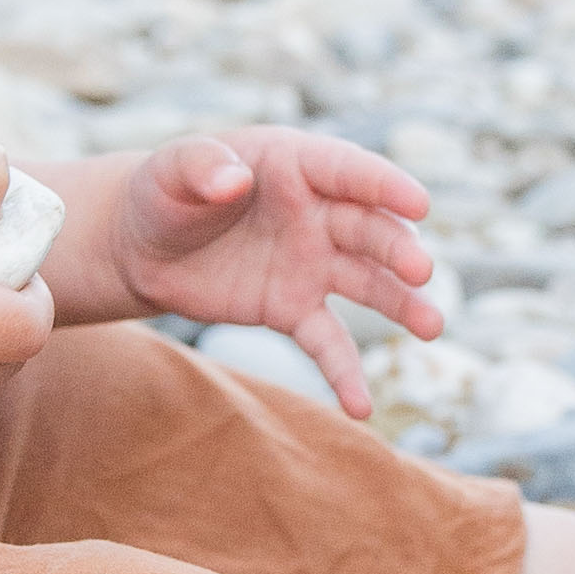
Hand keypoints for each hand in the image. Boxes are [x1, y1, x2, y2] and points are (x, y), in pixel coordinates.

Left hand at [113, 129, 438, 422]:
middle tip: (422, 272)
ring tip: (432, 328)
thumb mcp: (172, 172)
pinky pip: (327, 342)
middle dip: (398, 249)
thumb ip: (202, 168)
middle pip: (369, 229)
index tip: (420, 204)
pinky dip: (344, 374)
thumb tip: (233, 181)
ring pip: (367, 284)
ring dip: (401, 305)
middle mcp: (317, 213)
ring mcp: (311, 263)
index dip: (384, 185)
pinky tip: (361, 408)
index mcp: (295, 165)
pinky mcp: (294, 309)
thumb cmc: (164, 194)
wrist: (142, 248)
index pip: (348, 170)